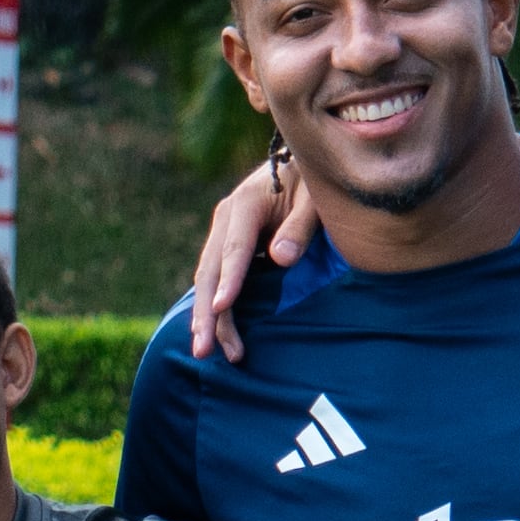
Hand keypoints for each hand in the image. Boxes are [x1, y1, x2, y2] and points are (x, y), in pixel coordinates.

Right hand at [188, 154, 318, 363]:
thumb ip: (300, 228)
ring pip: (208, 280)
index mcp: (246, 203)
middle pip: (210, 270)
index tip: (221, 307)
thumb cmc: (314, 183)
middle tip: (204, 350)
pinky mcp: (229, 247)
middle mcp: (227, 219)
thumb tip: (281, 259)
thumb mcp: (315, 199)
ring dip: (207, 317)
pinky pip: (216, 280)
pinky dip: (214, 309)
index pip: (236, 248)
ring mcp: (224, 233)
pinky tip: (214, 336)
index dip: (229, 279)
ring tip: (206, 353)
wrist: (301, 167)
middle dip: (206, 312)